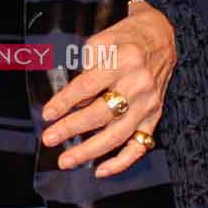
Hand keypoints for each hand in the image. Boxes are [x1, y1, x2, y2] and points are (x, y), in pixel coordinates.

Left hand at [39, 0, 176, 176]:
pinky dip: (121, 162)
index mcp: (124, 60)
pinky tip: (100, 170)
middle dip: (71, 129)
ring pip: (117, 135)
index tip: (47, 114)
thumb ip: (85, 68)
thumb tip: (70, 101)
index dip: (65, 102)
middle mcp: (139, 84)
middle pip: (101, 114)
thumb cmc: (125, 38)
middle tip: (49, 139)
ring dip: (90, 151)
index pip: (88, 86)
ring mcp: (148, 104)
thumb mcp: (101, 40)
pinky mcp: (155, 116)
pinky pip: (139, 146)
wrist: (160, 37)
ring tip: (66, 160)